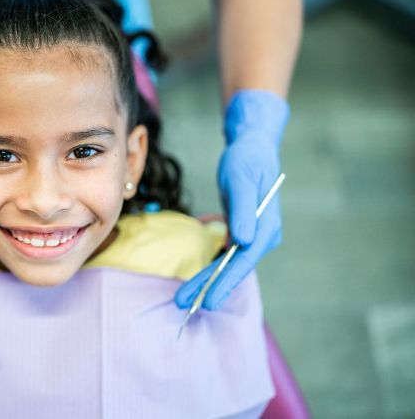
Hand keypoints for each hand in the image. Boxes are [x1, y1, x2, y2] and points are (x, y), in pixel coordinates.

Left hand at [175, 90, 288, 310]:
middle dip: (209, 286)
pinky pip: (225, 253)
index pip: (243, 261)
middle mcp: (263, 236)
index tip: (207, 301)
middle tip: (183, 304)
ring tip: (183, 296)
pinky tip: (198, 275)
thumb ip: (244, 210)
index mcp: (267, 228)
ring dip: (207, 278)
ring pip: (227, 263)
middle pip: (234, 267)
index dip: (225, 282)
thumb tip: (242, 241)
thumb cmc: (247, 160)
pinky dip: (211, 263)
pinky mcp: (243, 230)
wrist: (252, 147)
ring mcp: (254, 234)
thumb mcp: (242, 179)